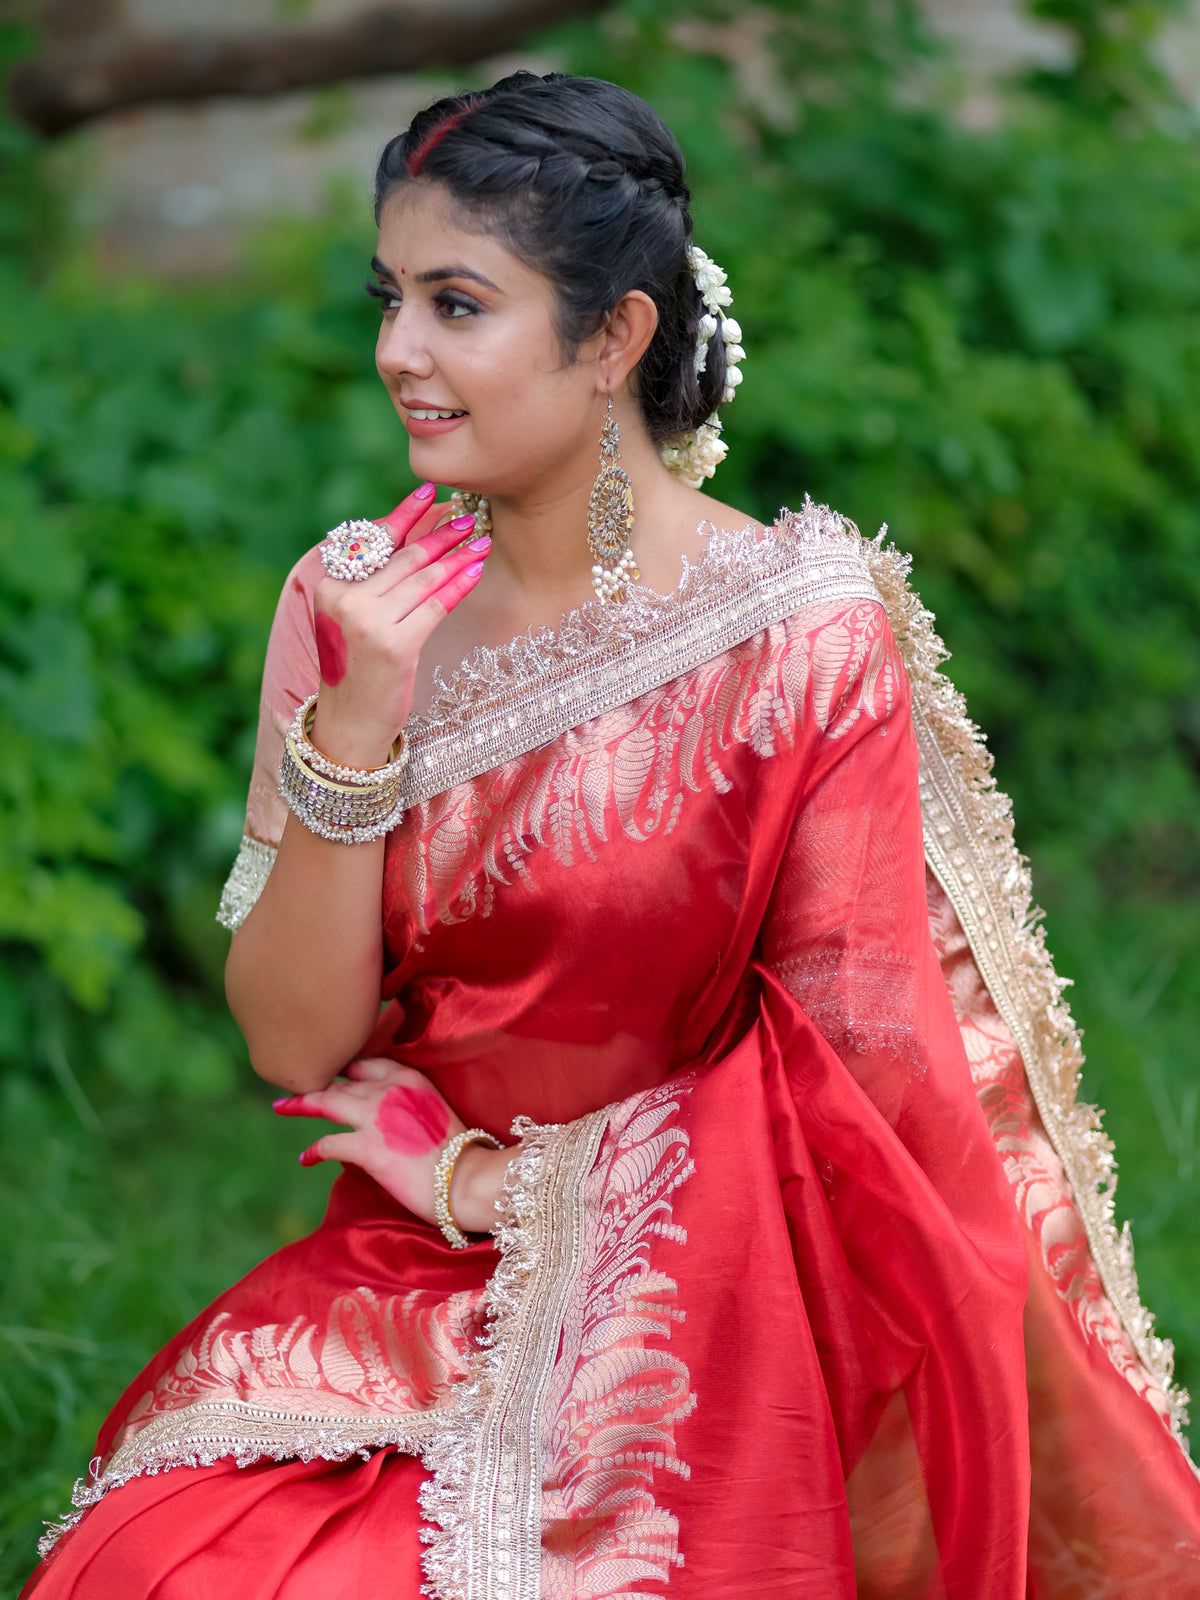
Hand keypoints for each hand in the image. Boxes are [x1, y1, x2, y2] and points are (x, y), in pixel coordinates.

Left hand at [272, 1057, 509, 1234]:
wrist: (470, 1178)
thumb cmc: (461, 1154)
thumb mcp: (436, 1113)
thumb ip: (409, 1107)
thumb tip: (387, 1121)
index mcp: (411, 1078)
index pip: (368, 1063)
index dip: (346, 1069)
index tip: (332, 1074)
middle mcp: (391, 1089)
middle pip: (342, 1081)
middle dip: (315, 1083)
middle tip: (293, 1088)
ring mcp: (377, 1117)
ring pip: (328, 1102)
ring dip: (303, 1104)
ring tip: (284, 1106)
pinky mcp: (368, 1147)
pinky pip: (329, 1143)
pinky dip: (314, 1151)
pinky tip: (306, 1158)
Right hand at [311, 482, 491, 765]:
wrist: (349, 721)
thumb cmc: (354, 667)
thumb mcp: (350, 618)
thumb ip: (372, 582)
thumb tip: (415, 538)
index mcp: (329, 585)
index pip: (372, 540)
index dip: (404, 514)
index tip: (429, 492)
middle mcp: (345, 598)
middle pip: (403, 556)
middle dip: (440, 534)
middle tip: (468, 516)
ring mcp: (369, 622)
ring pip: (423, 578)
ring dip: (457, 556)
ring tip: (480, 541)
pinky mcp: (396, 645)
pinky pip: (435, 606)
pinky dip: (458, 585)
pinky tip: (475, 571)